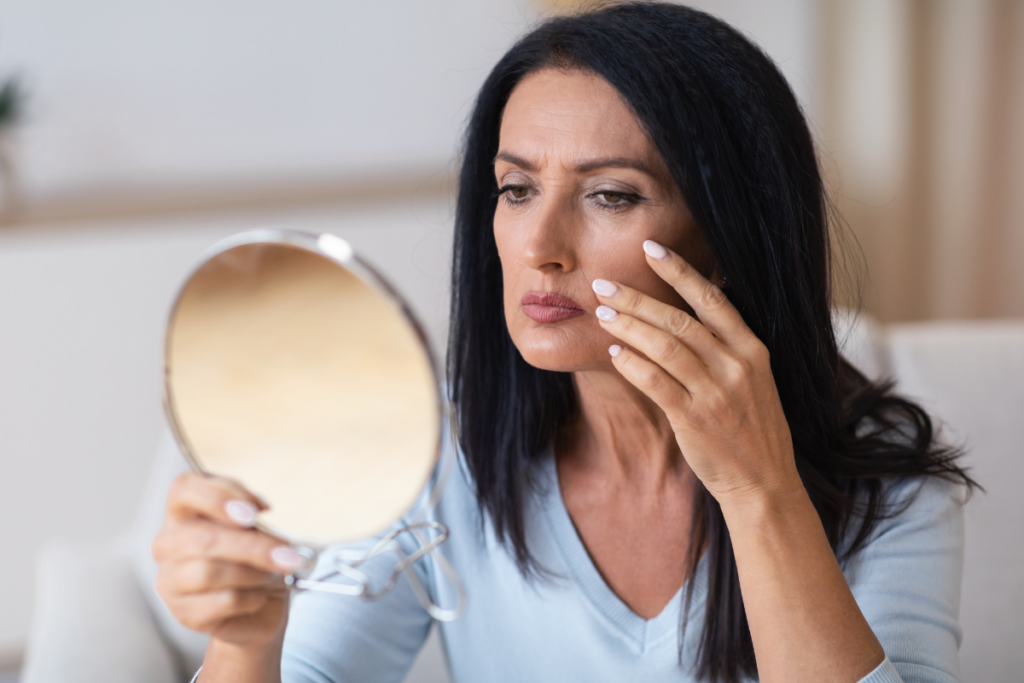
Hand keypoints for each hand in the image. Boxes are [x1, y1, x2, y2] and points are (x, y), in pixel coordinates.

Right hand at [152, 472, 302, 648]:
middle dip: (253, 546)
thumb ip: (250, 515)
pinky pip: (224, 601)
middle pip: (203, 538)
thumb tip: (260, 508)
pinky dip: (252, 598)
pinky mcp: (184, 613)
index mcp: (182, 513)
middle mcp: (168, 544)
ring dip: (254, 573)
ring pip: (210, 572)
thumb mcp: (254, 528)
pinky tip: (259, 596)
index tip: (254, 514)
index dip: (218, 496)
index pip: (183, 489)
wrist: (259, 606)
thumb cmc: (253, 558)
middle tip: (287, 555)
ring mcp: (171, 581)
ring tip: (272, 574)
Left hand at [592, 240, 800, 503]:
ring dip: (628, 327)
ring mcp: (716, 392)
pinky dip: (632, 364)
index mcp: (752, 349)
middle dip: (637, 298)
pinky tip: (613, 353)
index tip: (650, 248)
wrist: (764, 482)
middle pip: (679, 320)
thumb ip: (725, 346)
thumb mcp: (753, 379)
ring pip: (664, 347)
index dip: (679, 270)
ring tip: (600, 314)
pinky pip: (656, 383)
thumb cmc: (751, 427)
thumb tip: (687, 311)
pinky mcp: (694, 419)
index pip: (712, 298)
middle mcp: (736, 365)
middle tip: (603, 284)